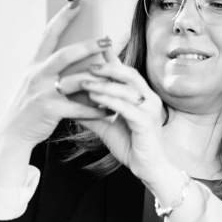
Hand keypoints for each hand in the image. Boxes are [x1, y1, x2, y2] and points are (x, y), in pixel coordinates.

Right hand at [0, 0, 109, 166]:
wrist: (12, 131)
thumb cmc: (30, 105)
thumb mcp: (37, 81)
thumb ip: (54, 68)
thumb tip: (83, 55)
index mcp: (35, 64)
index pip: (49, 34)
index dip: (63, 17)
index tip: (78, 2)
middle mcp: (37, 74)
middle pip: (65, 54)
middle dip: (88, 45)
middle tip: (107, 39)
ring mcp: (43, 91)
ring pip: (76, 80)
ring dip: (99, 79)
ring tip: (116, 76)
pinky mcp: (50, 110)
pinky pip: (79, 107)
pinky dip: (96, 108)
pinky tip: (109, 109)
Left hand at [76, 43, 171, 183]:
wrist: (148, 169)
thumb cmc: (131, 146)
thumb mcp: (107, 127)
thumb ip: (92, 115)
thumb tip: (71, 107)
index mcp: (142, 96)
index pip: (126, 73)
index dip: (110, 61)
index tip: (92, 52)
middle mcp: (149, 99)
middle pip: (129, 74)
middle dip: (107, 67)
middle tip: (87, 63)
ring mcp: (150, 110)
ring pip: (126, 88)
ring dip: (104, 83)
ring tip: (84, 80)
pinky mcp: (146, 123)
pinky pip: (126, 107)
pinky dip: (109, 100)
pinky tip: (93, 97)